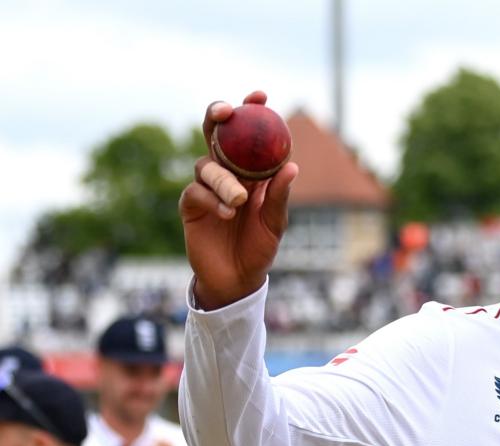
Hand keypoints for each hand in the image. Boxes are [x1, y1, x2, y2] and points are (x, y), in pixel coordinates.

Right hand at [179, 91, 298, 309]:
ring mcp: (206, 187)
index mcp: (250, 171)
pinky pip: (196, 191)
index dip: (251, 110)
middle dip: (217, 116)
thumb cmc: (260, 247)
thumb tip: (291, 166)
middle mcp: (226, 172)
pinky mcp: (190, 205)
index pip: (248, 134)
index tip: (260, 95)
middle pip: (215, 134)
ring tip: (239, 201)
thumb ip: (279, 195)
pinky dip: (212, 199)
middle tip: (226, 112)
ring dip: (223, 179)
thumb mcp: (276, 221)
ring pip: (206, 165)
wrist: (237, 278)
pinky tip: (226, 213)